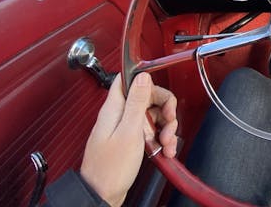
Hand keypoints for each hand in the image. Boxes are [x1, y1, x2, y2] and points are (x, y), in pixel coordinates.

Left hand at [80, 73, 177, 206]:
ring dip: (165, 128)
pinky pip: (149, 132)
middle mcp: (119, 115)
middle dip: (165, 110)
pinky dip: (160, 139)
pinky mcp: (130, 140)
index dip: (150, 85)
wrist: (101, 195)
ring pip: (152, 116)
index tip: (162, 100)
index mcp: (115, 108)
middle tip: (169, 124)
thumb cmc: (110, 168)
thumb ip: (136, 102)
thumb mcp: (129, 131)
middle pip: (148, 99)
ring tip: (167, 143)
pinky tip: (164, 149)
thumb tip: (142, 76)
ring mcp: (125, 128)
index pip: (132, 81)